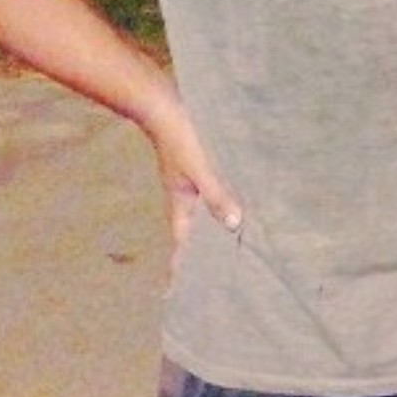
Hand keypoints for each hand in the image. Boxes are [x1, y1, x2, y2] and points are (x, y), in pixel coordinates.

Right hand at [141, 94, 241, 286]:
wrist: (162, 103)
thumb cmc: (180, 138)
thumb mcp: (201, 169)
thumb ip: (217, 195)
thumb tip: (234, 225)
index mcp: (180, 203)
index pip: (180, 244)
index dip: (178, 267)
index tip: (171, 293)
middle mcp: (182, 195)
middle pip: (191, 230)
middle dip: (198, 251)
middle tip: (210, 273)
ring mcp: (186, 179)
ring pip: (199, 210)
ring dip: (210, 224)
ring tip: (225, 240)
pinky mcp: (192, 162)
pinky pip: (206, 189)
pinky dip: (216, 199)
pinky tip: (229, 195)